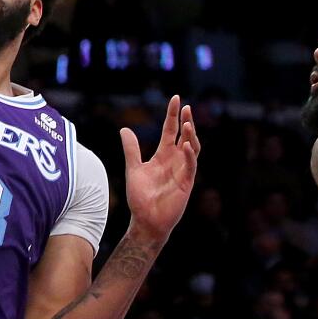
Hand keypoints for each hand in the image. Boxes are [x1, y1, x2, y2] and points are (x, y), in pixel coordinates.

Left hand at [121, 96, 199, 243]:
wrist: (145, 219)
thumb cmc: (141, 196)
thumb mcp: (134, 168)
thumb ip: (131, 149)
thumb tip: (124, 129)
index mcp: (164, 155)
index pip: (170, 130)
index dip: (173, 115)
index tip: (176, 99)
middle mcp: (175, 160)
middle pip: (184, 136)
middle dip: (185, 121)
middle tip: (185, 106)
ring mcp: (183, 171)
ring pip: (192, 148)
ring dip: (191, 136)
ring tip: (187, 123)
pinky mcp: (186, 183)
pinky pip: (191, 166)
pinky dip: (190, 155)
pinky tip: (187, 145)